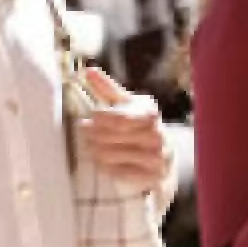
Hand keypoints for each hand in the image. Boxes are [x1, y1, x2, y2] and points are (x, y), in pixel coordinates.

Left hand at [76, 65, 172, 196]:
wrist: (165, 154)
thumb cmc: (139, 124)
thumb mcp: (127, 105)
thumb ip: (108, 89)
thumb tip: (88, 70)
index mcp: (150, 115)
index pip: (121, 118)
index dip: (102, 118)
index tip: (89, 117)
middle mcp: (157, 136)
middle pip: (114, 136)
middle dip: (94, 134)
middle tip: (83, 131)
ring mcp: (156, 158)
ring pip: (113, 155)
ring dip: (95, 150)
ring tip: (87, 145)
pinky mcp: (151, 176)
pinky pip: (118, 172)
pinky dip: (104, 166)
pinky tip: (98, 160)